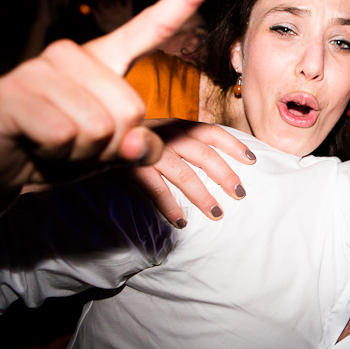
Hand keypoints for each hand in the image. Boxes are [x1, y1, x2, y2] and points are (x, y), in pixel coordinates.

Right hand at [0, 0, 219, 194]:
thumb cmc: (59, 153)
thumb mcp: (112, 152)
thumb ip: (140, 147)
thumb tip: (140, 142)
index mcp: (104, 61)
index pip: (151, 27)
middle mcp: (74, 55)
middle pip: (131, 110)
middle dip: (112, 144)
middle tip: (78, 143)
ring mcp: (42, 69)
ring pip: (100, 127)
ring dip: (83, 152)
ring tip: (55, 144)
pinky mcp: (15, 92)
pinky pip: (66, 134)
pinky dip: (57, 153)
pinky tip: (36, 143)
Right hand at [130, 120, 255, 226]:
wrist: (97, 140)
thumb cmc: (137, 142)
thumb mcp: (164, 135)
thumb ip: (187, 144)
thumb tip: (219, 163)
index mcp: (179, 127)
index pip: (212, 132)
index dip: (233, 145)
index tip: (252, 160)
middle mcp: (168, 135)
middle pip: (204, 155)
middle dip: (225, 175)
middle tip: (240, 194)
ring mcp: (150, 151)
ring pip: (184, 175)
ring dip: (203, 196)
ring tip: (217, 214)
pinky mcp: (133, 168)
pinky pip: (156, 190)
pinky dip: (170, 207)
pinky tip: (180, 222)